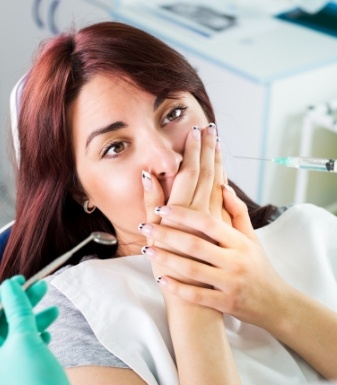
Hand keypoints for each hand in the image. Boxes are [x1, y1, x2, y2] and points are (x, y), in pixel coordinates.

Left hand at [0, 276, 69, 384]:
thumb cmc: (36, 382)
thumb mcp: (26, 341)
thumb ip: (18, 311)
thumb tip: (11, 285)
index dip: (6, 295)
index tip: (22, 280)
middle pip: (5, 322)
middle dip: (24, 303)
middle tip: (43, 286)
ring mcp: (7, 366)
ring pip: (17, 334)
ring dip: (35, 319)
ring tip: (54, 310)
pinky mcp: (21, 372)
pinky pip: (24, 348)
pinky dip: (36, 337)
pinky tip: (47, 335)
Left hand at [140, 187, 288, 329]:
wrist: (276, 303)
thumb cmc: (259, 266)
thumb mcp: (252, 238)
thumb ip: (237, 212)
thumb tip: (223, 186)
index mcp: (240, 242)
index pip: (208, 222)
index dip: (183, 214)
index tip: (162, 208)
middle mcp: (236, 261)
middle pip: (195, 244)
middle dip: (167, 234)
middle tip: (145, 227)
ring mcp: (231, 284)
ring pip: (193, 269)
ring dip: (166, 259)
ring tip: (146, 250)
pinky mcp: (226, 304)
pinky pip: (197, 296)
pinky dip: (178, 288)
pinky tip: (161, 279)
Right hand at [141, 123, 228, 282]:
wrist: (194, 296)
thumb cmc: (169, 268)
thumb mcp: (154, 235)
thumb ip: (151, 203)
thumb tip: (149, 175)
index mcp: (183, 210)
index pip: (190, 171)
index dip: (194, 150)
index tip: (197, 130)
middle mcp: (201, 212)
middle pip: (207, 172)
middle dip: (208, 149)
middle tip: (210, 128)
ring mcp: (214, 220)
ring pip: (218, 183)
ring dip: (218, 162)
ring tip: (218, 143)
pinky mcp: (222, 229)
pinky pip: (224, 199)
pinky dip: (224, 182)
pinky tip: (223, 173)